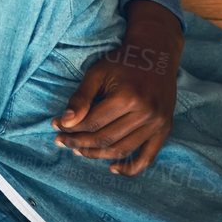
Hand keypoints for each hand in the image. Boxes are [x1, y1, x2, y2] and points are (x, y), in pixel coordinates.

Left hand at [53, 0, 181, 174]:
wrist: (156, 54)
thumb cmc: (122, 62)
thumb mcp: (97, 73)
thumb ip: (81, 98)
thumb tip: (65, 122)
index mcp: (127, 97)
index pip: (92, 123)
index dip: (71, 128)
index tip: (55, 127)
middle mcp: (145, 113)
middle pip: (105, 138)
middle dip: (79, 142)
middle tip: (62, 141)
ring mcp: (158, 123)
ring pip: (122, 149)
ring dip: (98, 154)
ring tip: (78, 151)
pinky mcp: (165, 129)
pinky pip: (148, 157)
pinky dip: (131, 167)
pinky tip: (113, 168)